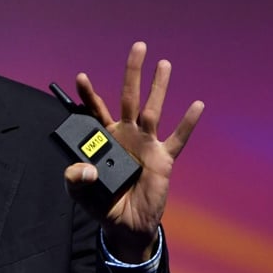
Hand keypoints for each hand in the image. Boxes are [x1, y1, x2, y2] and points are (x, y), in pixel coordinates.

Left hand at [64, 42, 203, 261]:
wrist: (126, 226)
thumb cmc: (103, 205)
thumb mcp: (80, 193)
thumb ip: (75, 178)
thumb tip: (83, 167)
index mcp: (104, 140)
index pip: (95, 111)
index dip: (89, 94)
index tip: (80, 76)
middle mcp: (126, 135)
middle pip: (128, 98)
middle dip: (132, 73)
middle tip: (137, 46)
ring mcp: (146, 145)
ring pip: (153, 110)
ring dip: (158, 87)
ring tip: (163, 63)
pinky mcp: (163, 160)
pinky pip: (177, 139)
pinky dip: (187, 123)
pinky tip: (197, 105)